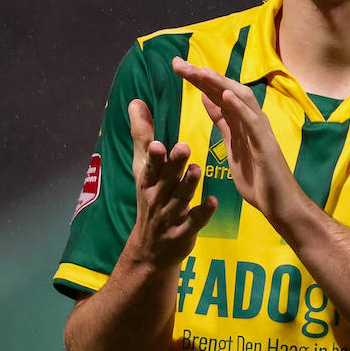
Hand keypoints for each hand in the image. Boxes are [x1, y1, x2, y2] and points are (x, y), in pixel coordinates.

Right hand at [125, 98, 216, 270]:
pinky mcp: (185, 231)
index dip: (153, 156)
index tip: (157, 143)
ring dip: (189, 184)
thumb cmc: (150, 199)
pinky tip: (213, 201)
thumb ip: (141, 136)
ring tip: (197, 169)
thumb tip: (135, 101)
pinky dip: (203, 212)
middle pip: (167, 179)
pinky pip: (195, 221)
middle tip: (183, 148)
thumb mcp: (142, 169)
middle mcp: (158, 197)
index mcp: (148, 180)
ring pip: (181, 198)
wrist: (151, 249)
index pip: (150, 166)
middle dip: (173, 165)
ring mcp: (171, 215)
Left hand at [171, 57, 305, 224]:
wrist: (280, 205)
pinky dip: (240, 108)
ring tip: (201, 71)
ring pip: (242, 99)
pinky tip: (226, 95)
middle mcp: (252, 121)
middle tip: (178, 64)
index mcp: (241, 122)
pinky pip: (253, 123)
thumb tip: (207, 99)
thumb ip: (222, 122)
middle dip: (203, 75)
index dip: (199, 79)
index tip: (177, 66)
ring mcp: (260, 132)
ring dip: (221, 84)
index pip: (218, 94)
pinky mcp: (266, 147)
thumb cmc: (259, 179)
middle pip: (227, 90)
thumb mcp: (232, 146)